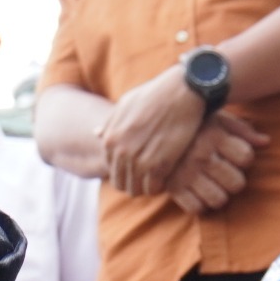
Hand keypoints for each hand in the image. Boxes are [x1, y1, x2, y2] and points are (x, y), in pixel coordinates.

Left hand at [100, 68, 208, 196]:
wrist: (182, 90)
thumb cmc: (155, 94)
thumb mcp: (125, 104)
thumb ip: (110, 123)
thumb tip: (96, 134)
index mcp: (110, 140)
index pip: (111, 170)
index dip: (125, 171)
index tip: (140, 166)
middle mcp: (121, 152)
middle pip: (121, 184)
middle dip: (134, 182)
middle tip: (150, 175)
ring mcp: (139, 161)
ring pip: (136, 190)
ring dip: (146, 187)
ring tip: (159, 176)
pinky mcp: (158, 166)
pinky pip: (152, 188)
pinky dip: (159, 186)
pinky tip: (167, 176)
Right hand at [166, 113, 268, 213]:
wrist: (151, 128)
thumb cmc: (192, 124)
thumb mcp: (217, 118)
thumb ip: (242, 130)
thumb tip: (265, 143)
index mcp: (214, 136)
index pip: (246, 157)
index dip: (245, 158)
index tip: (235, 155)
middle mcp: (202, 155)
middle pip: (237, 183)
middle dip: (236, 181)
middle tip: (227, 176)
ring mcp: (187, 173)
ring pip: (219, 200)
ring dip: (220, 196)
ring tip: (214, 188)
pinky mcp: (173, 188)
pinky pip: (196, 208)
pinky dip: (200, 205)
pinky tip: (198, 194)